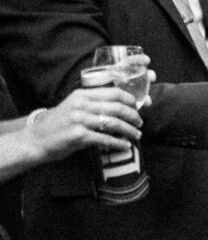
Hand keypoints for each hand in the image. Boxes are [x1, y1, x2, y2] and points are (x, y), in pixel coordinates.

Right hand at [23, 85, 143, 159]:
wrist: (35, 139)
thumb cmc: (57, 124)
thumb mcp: (74, 106)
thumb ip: (93, 104)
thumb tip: (121, 108)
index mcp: (82, 95)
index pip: (114, 93)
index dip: (131, 100)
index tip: (140, 106)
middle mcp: (81, 105)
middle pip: (117, 107)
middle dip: (133, 116)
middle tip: (140, 122)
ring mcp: (79, 120)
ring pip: (114, 123)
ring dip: (129, 130)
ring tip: (137, 135)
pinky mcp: (78, 136)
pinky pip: (105, 139)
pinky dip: (118, 143)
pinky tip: (126, 146)